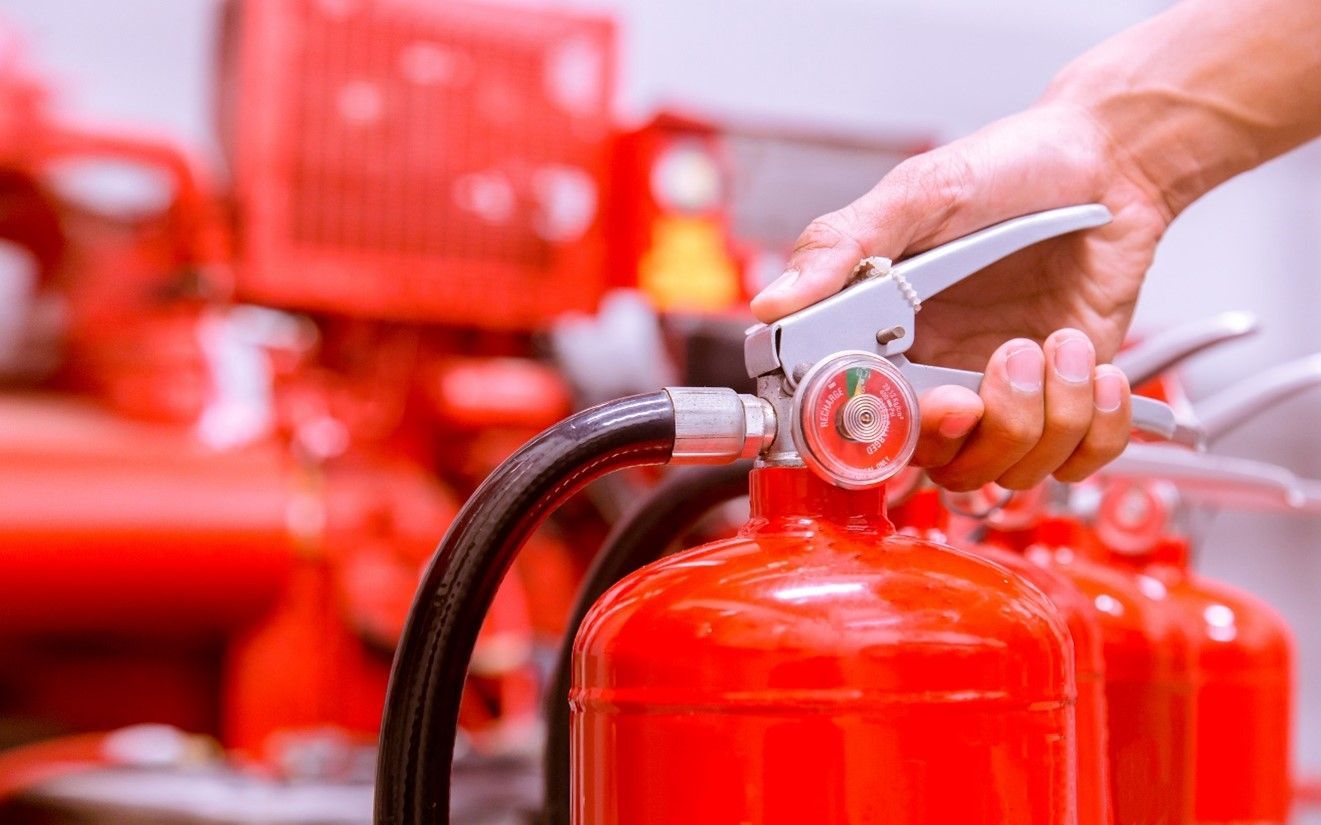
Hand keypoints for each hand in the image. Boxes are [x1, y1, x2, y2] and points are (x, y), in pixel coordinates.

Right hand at [752, 104, 1171, 489]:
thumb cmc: (1010, 166)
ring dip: (1050, 415)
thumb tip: (774, 302)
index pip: (866, 426)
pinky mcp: (1068, 400)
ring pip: (1013, 471)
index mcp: (889, 339)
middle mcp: (942, 377)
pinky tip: (1092, 366)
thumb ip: (842, 245)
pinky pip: (1079, 460)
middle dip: (986, 430)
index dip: (895, 435)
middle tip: (1008, 359)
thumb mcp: (918, 193)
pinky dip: (1097, 425)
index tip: (936, 402)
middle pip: (945, 466)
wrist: (1109, 159)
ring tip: (1060, 345)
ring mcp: (1007, 395)